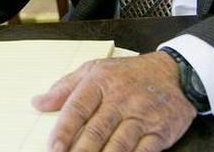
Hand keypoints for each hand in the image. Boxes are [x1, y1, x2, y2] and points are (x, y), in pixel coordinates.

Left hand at [32, 52, 195, 151]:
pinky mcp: (159, 132)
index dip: (63, 130)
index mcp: (100, 83)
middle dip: (80, 151)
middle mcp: (120, 100)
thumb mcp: (95, 69)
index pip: (77, 108)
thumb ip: (65, 87)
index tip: (53, 147)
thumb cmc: (130, 73)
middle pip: (96, 130)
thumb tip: (38, 103)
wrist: (175, 73)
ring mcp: (141, 116)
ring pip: (118, 144)